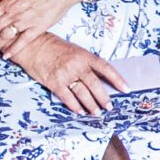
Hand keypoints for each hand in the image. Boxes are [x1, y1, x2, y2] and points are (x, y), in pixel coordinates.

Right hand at [7, 32, 123, 118]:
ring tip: (96, 112)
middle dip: (103, 97)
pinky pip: (67, 97)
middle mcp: (77, 65)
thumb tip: (101, 81)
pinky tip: (80, 111)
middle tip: (109, 106)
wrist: (34, 46)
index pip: (106, 68)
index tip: (126, 88)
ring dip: (90, 105)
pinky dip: (74, 106)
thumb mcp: (76, 52)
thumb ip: (87, 65)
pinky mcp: (54, 82)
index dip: (117, 79)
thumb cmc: (56, 49)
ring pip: (82, 93)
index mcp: (85, 56)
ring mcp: (65, 74)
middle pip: (95, 84)